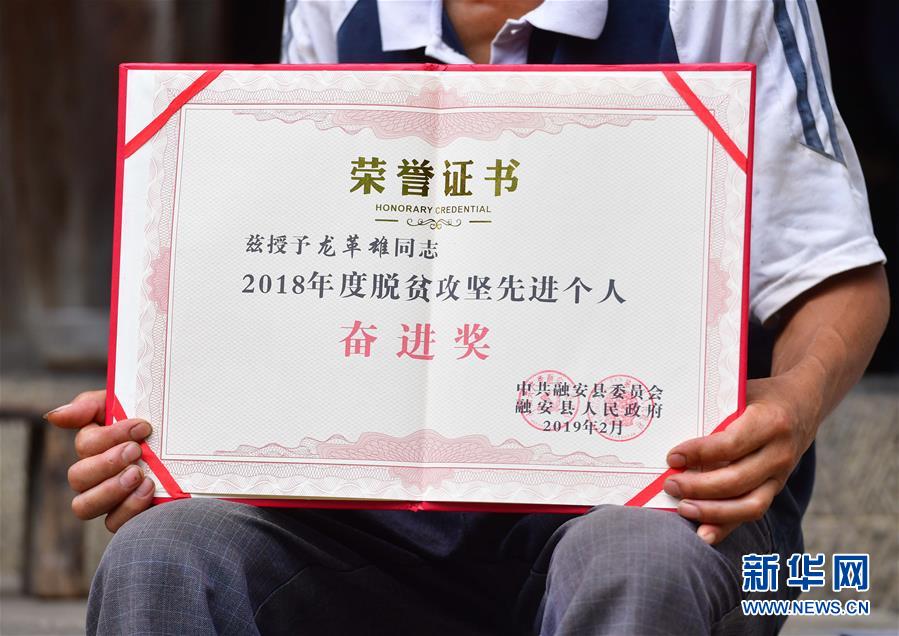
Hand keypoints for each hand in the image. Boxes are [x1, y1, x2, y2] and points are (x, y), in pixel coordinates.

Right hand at [45, 390, 154, 531]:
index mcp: (93, 446)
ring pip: (84, 506)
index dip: (110, 436)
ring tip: (139, 474)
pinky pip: (113, 523)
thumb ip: (90, 406)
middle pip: (78, 477)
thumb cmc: (155, 424)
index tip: (142, 427)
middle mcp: (95, 475)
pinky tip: (149, 490)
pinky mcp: (127, 516)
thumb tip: (55, 416)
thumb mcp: (127, 404)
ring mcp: (109, 498)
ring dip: (110, 489)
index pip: (85, 446)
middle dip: (107, 463)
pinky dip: (128, 508)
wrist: (191, 446)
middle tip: (137, 451)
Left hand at [663, 373, 817, 544]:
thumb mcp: (742, 392)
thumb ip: (715, 409)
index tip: (673, 457)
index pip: (731, 445)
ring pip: (749, 504)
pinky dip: (727, 525)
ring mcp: (781, 475)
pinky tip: (703, 533)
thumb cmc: (761, 396)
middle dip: (699, 487)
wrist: (803, 403)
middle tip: (670, 484)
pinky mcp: (776, 488)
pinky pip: (753, 512)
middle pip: (737, 479)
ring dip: (712, 511)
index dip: (700, 454)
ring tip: (682, 507)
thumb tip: (668, 423)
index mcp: (770, 422)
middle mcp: (780, 452)